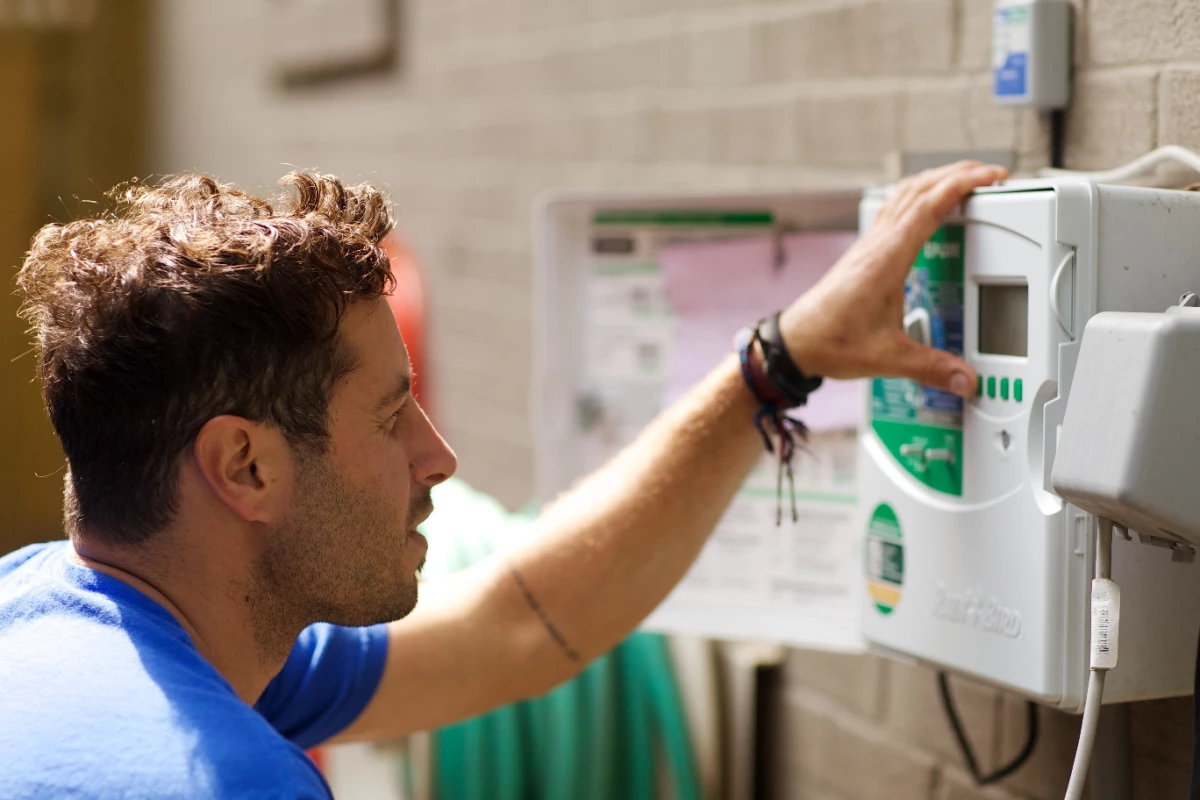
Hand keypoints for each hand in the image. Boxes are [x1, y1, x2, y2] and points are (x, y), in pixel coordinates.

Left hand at [779, 161, 1007, 397]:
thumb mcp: (886, 358)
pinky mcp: (863, 253)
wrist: (794, 342)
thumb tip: (966, 379)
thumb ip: (930, 368)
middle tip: (990, 172)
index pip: (928, 206)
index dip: (962, 185)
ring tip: (965, 180)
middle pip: (918, 189)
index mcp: (886, 260)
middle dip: (957, 173)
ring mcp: (868, 245)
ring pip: (903, 195)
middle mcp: (876, 245)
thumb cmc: (829, 342)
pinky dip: (916, 197)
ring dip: (935, 181)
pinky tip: (925, 206)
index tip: (991, 175)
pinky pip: (893, 210)